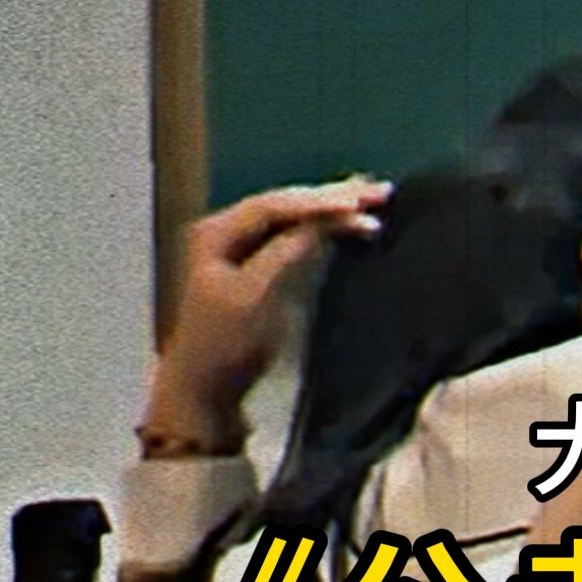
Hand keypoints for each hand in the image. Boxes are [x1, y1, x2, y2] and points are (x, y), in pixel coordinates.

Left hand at [145, 177, 390, 451]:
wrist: (206, 388)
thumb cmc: (224, 345)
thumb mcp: (255, 297)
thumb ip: (284, 255)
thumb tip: (319, 225)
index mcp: (215, 233)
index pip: (274, 206)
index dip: (317, 202)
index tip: (358, 203)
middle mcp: (225, 233)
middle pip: (285, 206)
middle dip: (330, 198)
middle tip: (376, 192)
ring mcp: (240, 250)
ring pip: (292, 219)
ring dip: (330, 210)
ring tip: (369, 199)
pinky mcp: (256, 269)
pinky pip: (293, 236)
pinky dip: (322, 229)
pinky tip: (345, 222)